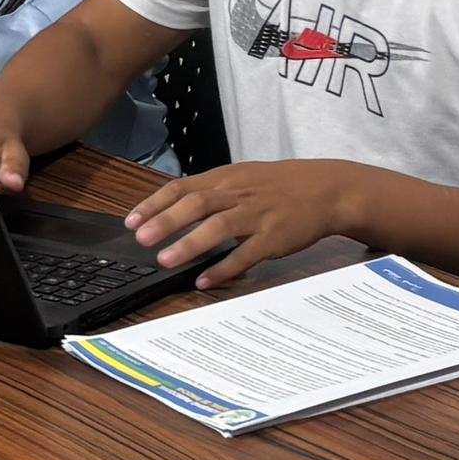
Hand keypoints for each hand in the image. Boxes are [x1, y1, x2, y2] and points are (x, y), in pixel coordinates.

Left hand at [123, 159, 354, 288]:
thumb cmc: (279, 186)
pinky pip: (246, 253)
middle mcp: (238, 194)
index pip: (182, 188)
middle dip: (165, 222)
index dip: (155, 204)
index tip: (132, 220)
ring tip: (166, 260)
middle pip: (196, 204)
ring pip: (218, 227)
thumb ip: (210, 193)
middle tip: (141, 239)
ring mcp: (257, 215)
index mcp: (225, 179)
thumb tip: (173, 210)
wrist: (326, 189)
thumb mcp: (242, 178)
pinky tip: (205, 280)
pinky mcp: (275, 236)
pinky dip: (224, 267)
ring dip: (190, 244)